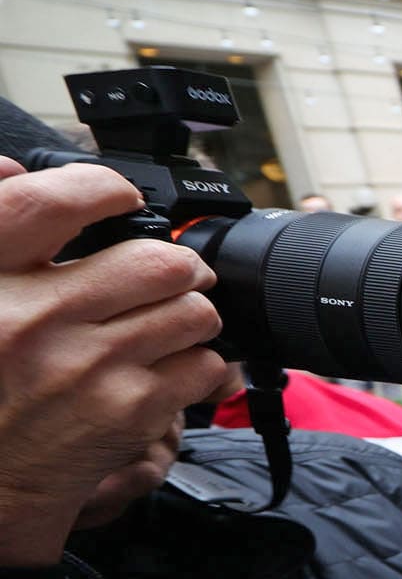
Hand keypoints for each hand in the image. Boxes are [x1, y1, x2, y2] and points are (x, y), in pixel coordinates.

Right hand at [0, 158, 227, 566]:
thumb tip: (13, 168)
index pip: (43, 204)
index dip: (97, 188)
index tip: (120, 195)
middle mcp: (31, 318)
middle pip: (156, 260)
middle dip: (180, 270)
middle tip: (175, 278)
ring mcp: (85, 365)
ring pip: (192, 311)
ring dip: (194, 317)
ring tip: (170, 328)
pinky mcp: (129, 409)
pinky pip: (205, 364)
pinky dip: (202, 366)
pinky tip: (170, 371)